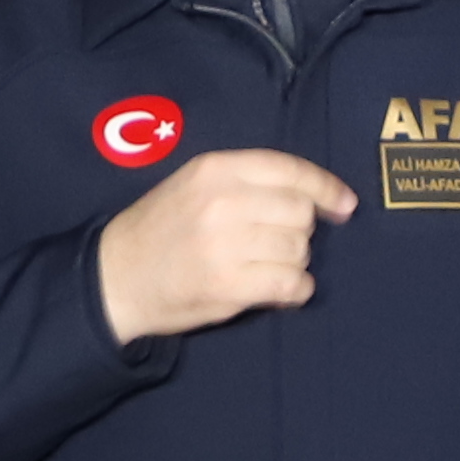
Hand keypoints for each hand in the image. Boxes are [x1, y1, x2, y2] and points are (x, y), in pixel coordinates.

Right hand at [95, 148, 353, 342]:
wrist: (114, 278)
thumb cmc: (160, 231)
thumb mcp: (193, 185)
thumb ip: (247, 183)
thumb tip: (316, 198)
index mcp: (214, 169)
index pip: (289, 170)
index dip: (326, 187)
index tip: (345, 204)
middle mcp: (222, 201)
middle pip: (300, 212)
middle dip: (299, 231)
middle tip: (276, 244)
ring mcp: (225, 244)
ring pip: (298, 249)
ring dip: (294, 262)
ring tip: (268, 268)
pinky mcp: (227, 285)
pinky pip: (290, 283)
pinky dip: (296, 290)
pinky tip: (283, 290)